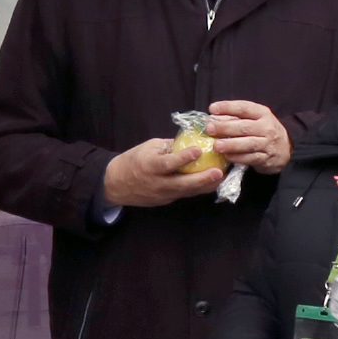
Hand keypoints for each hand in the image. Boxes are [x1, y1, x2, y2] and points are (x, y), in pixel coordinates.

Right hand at [102, 136, 228, 209]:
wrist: (116, 184)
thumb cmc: (133, 161)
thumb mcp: (148, 147)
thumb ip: (169, 146)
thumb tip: (191, 138)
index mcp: (150, 166)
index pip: (168, 163)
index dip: (183, 157)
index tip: (198, 150)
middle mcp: (157, 183)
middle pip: (183, 183)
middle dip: (202, 178)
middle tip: (219, 172)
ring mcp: (162, 194)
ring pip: (187, 191)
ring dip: (206, 185)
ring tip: (221, 177)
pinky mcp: (166, 200)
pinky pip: (184, 194)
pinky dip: (197, 189)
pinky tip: (210, 182)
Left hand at [205, 100, 291, 172]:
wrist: (286, 148)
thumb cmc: (263, 131)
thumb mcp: (255, 119)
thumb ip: (235, 117)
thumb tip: (213, 117)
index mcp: (262, 113)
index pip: (244, 108)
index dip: (228, 107)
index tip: (212, 109)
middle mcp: (266, 127)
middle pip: (245, 126)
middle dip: (226, 127)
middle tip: (210, 128)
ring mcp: (268, 143)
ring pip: (248, 144)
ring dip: (231, 145)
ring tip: (216, 145)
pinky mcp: (266, 158)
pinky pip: (251, 158)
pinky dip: (238, 158)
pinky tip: (227, 156)